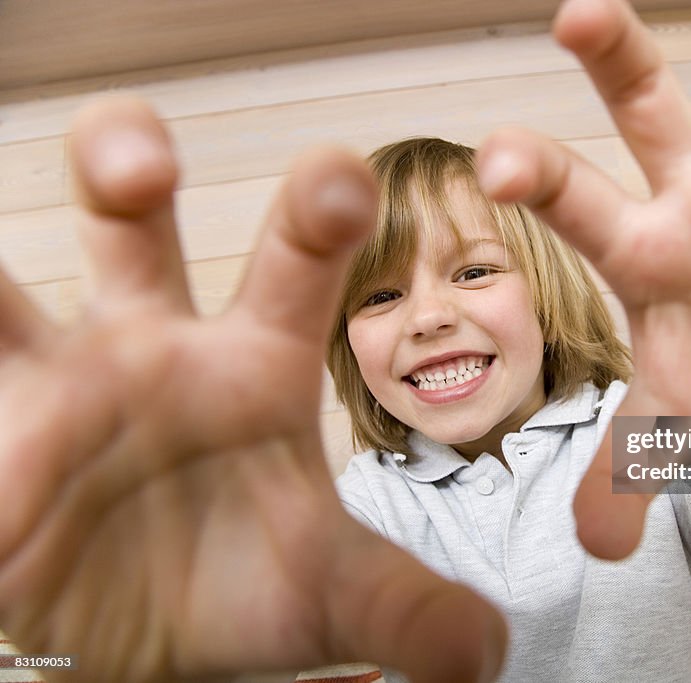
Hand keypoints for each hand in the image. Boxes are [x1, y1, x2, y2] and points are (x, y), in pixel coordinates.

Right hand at [0, 98, 504, 681]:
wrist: (146, 642)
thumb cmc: (243, 585)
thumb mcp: (329, 595)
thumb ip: (405, 607)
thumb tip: (485, 655)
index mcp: (254, 361)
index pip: (297, 263)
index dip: (321, 212)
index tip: (342, 180)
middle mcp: (153, 343)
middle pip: (131, 221)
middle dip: (127, 164)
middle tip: (140, 166)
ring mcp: (57, 380)